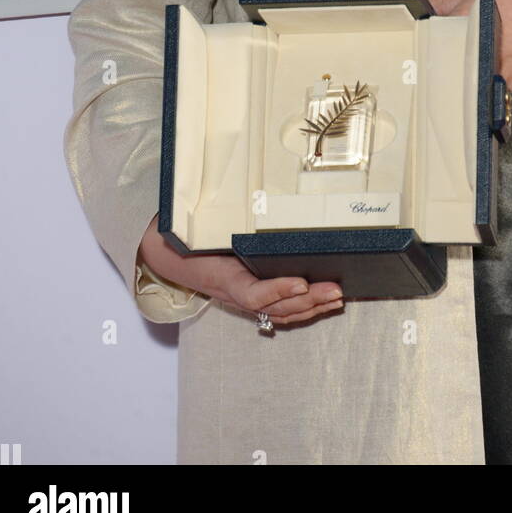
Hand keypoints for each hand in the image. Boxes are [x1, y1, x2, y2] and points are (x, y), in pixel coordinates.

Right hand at [137, 215, 343, 326]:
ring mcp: (245, 302)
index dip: (277, 290)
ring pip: (281, 313)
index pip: (252, 294)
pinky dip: (304, 310)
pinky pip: (280, 312)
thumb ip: (226, 221)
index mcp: (224, 278)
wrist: (174, 257)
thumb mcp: (205, 228)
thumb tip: (252, 199)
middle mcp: (236, 295)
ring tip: (337, 297)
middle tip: (334, 290)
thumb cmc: (193, 240)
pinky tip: (324, 303)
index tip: (301, 282)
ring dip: (312, 308)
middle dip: (308, 300)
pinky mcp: (253, 301)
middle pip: (275, 307)